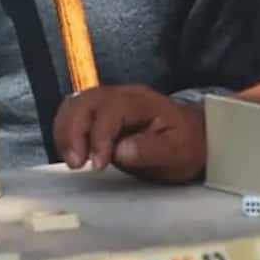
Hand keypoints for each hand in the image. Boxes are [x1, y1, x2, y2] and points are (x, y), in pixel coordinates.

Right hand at [52, 86, 206, 183]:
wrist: (193, 136)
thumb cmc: (185, 144)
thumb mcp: (177, 152)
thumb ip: (150, 150)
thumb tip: (121, 151)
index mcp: (140, 101)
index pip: (110, 111)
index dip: (99, 137)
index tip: (97, 164)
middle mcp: (120, 95)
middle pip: (84, 102)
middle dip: (73, 133)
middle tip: (76, 164)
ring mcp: (107, 101)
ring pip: (73, 106)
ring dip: (65, 133)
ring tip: (72, 161)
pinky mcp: (98, 112)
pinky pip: (73, 114)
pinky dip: (65, 132)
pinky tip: (72, 153)